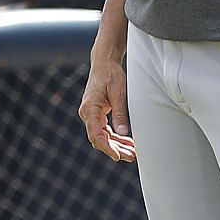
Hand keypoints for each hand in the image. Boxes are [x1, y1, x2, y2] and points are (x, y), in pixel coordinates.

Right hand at [78, 42, 135, 162]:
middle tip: (131, 156)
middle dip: (115, 149)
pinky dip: (116, 137)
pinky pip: (105, 130)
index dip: (107, 148)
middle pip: (99, 139)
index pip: (96, 135)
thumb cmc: (110, 75)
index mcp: (89, 109)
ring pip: (103, 136)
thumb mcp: (118, 94)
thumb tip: (123, 133)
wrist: (104, 63)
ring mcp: (91, 114)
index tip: (117, 156)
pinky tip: (127, 142)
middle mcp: (87, 113)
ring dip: (117, 145)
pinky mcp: (97, 114)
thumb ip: (120, 114)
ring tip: (132, 152)